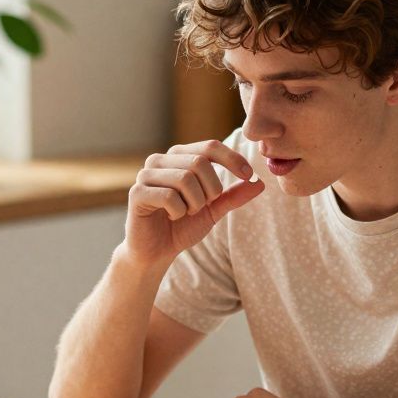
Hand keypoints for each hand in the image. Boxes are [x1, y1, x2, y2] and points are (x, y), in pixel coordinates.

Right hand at [122, 140, 264, 267]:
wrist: (156, 251)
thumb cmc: (182, 226)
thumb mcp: (213, 210)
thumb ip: (233, 196)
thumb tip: (260, 182)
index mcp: (179, 157)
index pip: (209, 146)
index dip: (232, 158)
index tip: (248, 175)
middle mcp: (160, 160)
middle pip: (199, 162)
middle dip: (211, 189)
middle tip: (203, 206)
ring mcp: (146, 175)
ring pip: (185, 178)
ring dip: (195, 202)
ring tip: (187, 212)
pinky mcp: (137, 193)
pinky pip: (169, 196)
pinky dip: (178, 211)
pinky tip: (172, 217)